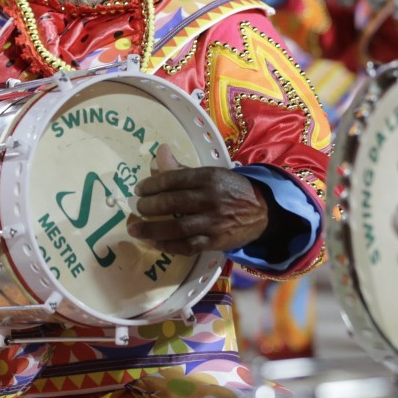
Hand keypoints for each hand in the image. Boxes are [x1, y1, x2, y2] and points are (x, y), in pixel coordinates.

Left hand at [127, 145, 267, 254]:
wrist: (263, 211)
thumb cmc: (231, 189)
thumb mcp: (211, 174)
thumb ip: (182, 168)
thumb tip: (160, 150)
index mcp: (208, 177)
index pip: (173, 179)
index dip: (152, 185)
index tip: (139, 190)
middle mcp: (210, 199)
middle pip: (172, 203)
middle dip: (149, 206)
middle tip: (137, 208)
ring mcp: (213, 222)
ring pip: (177, 227)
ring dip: (152, 229)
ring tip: (135, 229)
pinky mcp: (215, 242)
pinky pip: (187, 246)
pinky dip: (168, 246)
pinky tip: (154, 243)